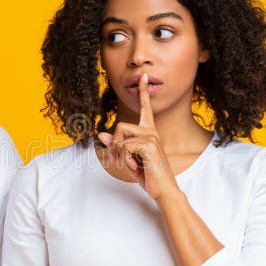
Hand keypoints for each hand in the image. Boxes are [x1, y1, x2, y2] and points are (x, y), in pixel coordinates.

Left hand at [98, 73, 177, 200]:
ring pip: (120, 138)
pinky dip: (126, 160)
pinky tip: (138, 166)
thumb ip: (117, 146)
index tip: (143, 76)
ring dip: (120, 155)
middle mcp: (151, 131)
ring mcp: (152, 137)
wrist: (163, 189)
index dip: (143, 92)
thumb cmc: (148, 175)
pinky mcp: (149, 145)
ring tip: (134, 164)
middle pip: (120, 126)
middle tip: (124, 160)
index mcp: (149, 132)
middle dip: (115, 145)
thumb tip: (102, 135)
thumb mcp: (129, 159)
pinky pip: (124, 147)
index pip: (145, 108)